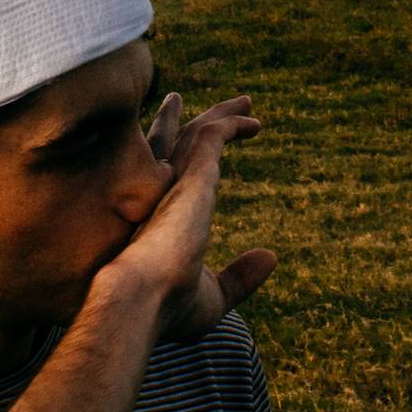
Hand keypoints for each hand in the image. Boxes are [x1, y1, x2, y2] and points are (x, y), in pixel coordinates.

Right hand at [123, 91, 276, 342]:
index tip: (205, 142)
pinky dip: (231, 126)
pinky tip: (253, 124)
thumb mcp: (214, 295)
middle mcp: (159, 192)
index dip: (187, 157)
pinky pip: (213, 138)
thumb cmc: (166, 308)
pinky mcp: (191, 177)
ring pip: (197, 134)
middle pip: (182, 144)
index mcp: (157, 218)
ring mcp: (172, 181)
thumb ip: (239, 276)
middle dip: (205, 122)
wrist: (142, 300)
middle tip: (233, 107)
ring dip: (224, 117)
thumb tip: (270, 257)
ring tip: (248, 104)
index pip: (169, 176)